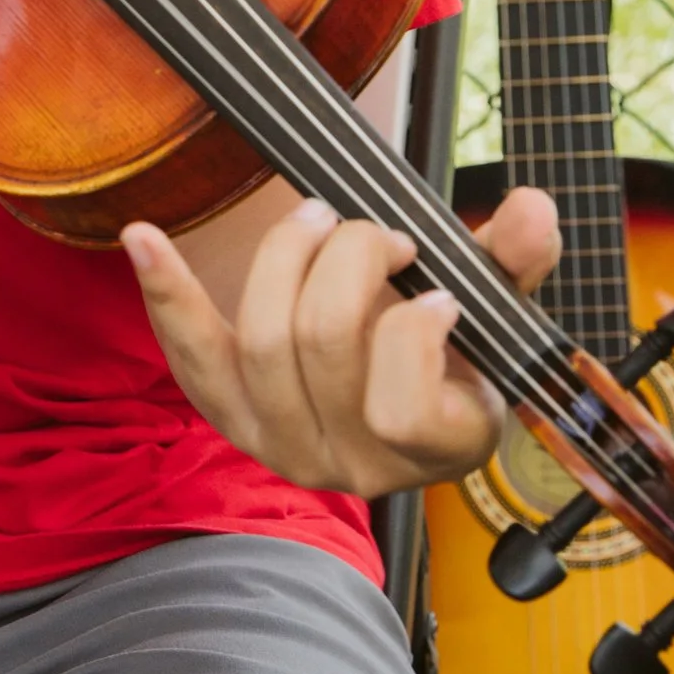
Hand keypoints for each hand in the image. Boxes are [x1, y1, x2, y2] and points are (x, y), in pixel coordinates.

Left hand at [121, 186, 560, 497]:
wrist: (399, 398)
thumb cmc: (453, 355)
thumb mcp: (498, 315)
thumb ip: (514, 264)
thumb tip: (531, 210)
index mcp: (433, 448)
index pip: (402, 408)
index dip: (412, 339)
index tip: (438, 298)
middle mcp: (351, 463)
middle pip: (320, 346)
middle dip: (348, 262)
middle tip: (376, 233)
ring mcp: (283, 444)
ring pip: (260, 340)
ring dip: (286, 258)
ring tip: (319, 222)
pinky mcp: (232, 416)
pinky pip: (191, 355)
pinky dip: (168, 291)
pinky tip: (142, 236)